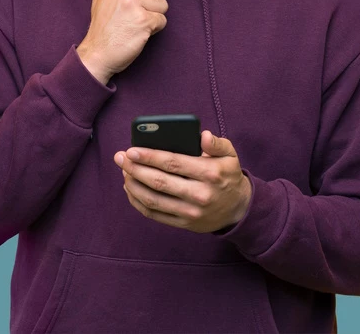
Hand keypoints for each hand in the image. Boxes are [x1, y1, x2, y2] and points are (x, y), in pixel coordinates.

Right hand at [77, 0, 166, 84]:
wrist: (98, 52)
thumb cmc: (104, 23)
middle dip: (155, 0)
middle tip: (139, 12)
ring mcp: (132, 3)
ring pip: (163, 4)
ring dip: (155, 16)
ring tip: (137, 22)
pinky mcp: (142, 20)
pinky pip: (162, 20)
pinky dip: (155, 28)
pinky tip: (140, 31)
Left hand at [114, 130, 251, 232]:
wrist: (239, 209)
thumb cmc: (228, 176)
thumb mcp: (230, 155)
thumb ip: (217, 143)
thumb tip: (203, 135)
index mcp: (210, 173)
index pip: (173, 163)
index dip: (149, 156)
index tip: (131, 150)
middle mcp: (199, 194)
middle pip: (159, 181)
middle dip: (135, 169)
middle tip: (120, 158)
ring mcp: (191, 212)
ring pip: (153, 199)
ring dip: (133, 185)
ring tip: (123, 172)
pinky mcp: (184, 224)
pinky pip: (155, 214)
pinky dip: (138, 202)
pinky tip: (130, 189)